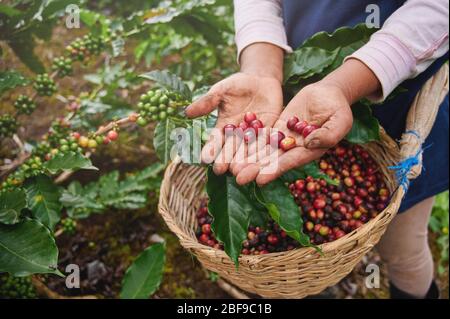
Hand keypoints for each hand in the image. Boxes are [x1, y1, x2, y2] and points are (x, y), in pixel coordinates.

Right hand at [185, 72, 282, 174]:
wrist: (260, 79)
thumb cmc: (236, 84)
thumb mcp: (220, 91)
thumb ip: (207, 102)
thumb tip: (186, 112)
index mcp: (224, 127)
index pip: (216, 141)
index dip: (211, 150)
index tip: (205, 159)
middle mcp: (238, 135)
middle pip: (233, 150)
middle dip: (229, 160)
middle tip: (224, 171)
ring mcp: (255, 135)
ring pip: (250, 150)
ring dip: (247, 161)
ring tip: (244, 171)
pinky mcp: (271, 132)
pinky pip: (269, 142)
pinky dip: (267, 151)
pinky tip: (266, 160)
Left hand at [232, 81, 352, 184]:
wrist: (328, 94)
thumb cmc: (339, 109)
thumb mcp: (340, 121)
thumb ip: (328, 134)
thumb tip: (309, 143)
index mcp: (310, 152)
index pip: (290, 162)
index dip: (275, 170)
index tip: (260, 179)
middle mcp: (294, 149)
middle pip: (272, 160)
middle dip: (255, 169)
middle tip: (238, 178)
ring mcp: (284, 138)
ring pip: (264, 150)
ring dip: (248, 158)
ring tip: (231, 167)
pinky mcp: (277, 128)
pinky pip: (262, 135)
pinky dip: (249, 140)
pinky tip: (234, 146)